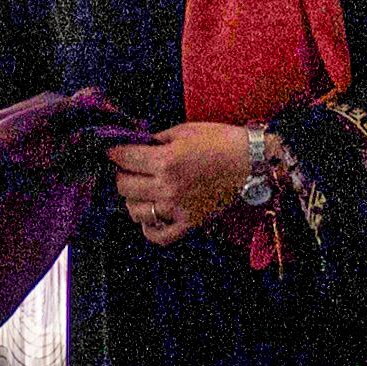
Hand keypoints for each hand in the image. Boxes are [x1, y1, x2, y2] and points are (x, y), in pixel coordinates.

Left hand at [103, 122, 253, 244]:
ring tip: (142, 188)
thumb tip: (134, 144)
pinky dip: (148, 227)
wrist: (253, 163)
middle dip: (122, 174)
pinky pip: (157, 235)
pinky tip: (151, 213)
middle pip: (123, 186)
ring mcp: (177, 209)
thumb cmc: (221, 141)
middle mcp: (167, 187)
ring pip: (134, 211)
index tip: (114, 150)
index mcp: (165, 160)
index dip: (114, 152)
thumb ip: (156, 139)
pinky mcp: (189, 223)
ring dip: (133, 199)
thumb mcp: (185, 130)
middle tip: (131, 168)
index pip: (123, 159)